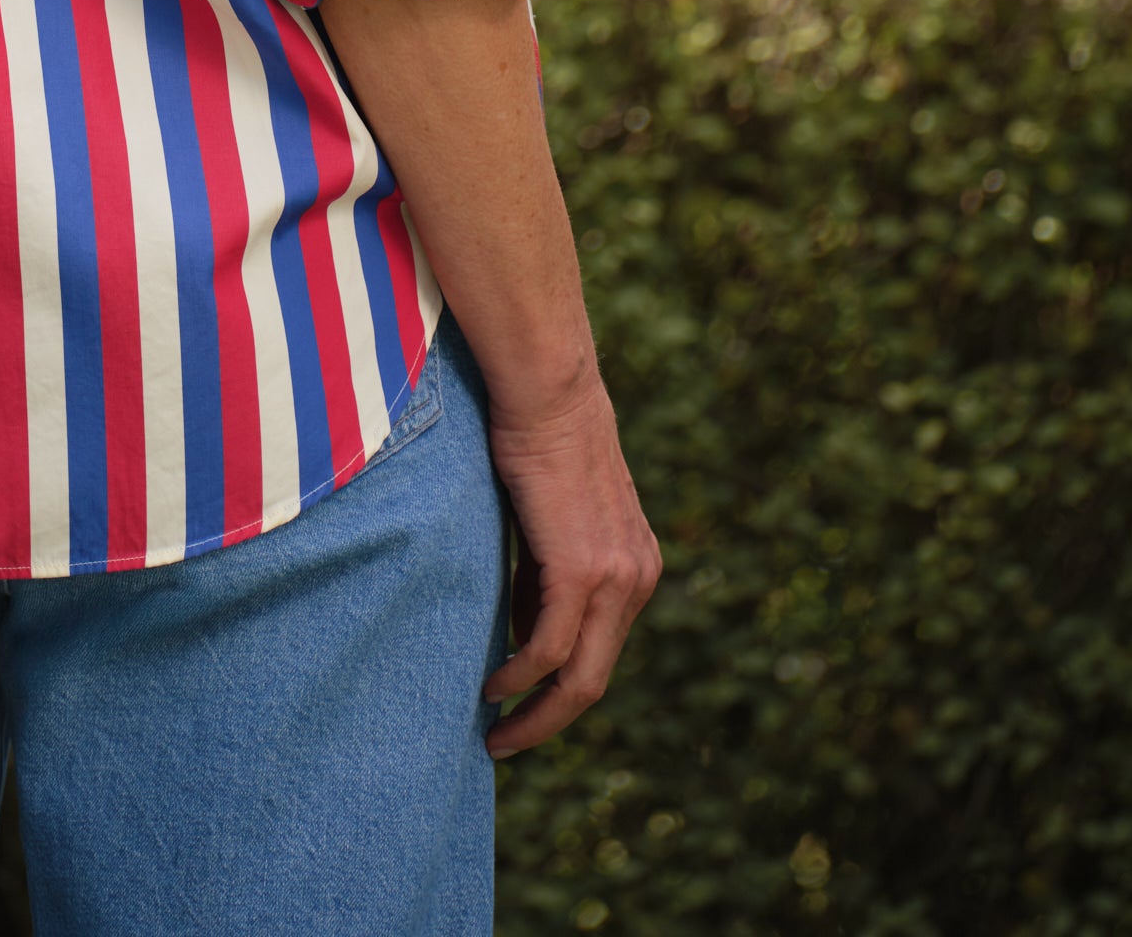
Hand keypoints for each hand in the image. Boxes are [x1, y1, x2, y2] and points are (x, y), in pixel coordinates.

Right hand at [483, 374, 659, 755]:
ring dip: (535, 713)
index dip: (562, 689)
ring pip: (579, 677)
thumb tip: (528, 640)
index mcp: (636, 567)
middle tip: (506, 741)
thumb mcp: (552, 524)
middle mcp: (637, 579)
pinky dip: (520, 676)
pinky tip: (494, 685)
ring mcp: (615, 577)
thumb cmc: (539, 442)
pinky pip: (549, 647)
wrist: (549, 390)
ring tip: (496, 729)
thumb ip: (546, 580)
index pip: (602, 651)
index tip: (523, 708)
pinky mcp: (582, 570)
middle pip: (596, 679)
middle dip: (550, 720)